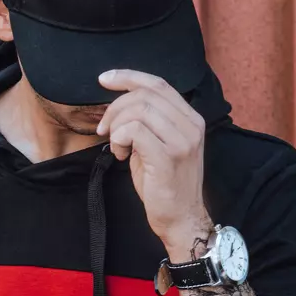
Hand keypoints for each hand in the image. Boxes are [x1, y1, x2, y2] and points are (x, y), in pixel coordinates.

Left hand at [97, 69, 212, 254]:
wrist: (181, 219)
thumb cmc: (165, 185)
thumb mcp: (159, 146)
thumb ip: (148, 123)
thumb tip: (120, 106)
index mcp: (191, 119)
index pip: (158, 84)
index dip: (128, 76)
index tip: (104, 79)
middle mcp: (191, 125)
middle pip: (145, 95)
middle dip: (115, 107)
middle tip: (104, 129)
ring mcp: (182, 141)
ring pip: (139, 110)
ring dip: (117, 126)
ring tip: (116, 146)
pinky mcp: (168, 157)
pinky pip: (135, 131)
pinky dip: (119, 139)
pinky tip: (120, 154)